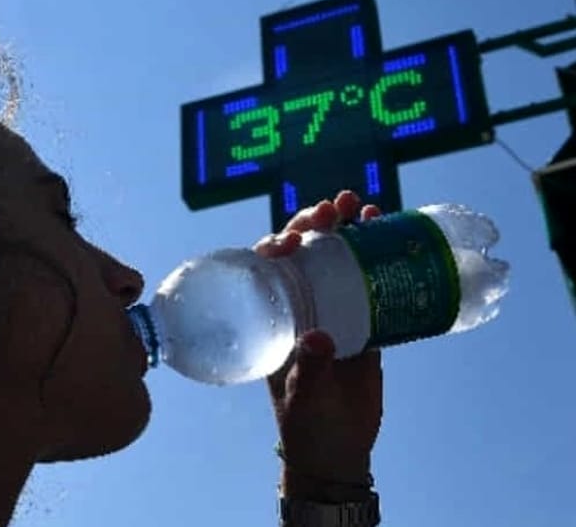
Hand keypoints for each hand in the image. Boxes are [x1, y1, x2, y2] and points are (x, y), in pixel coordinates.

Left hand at [254, 191, 382, 502]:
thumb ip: (310, 371)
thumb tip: (320, 338)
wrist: (338, 452)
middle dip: (316, 226)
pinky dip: (380, 260)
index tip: (294, 238)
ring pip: (338, 262)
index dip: (278, 245)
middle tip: (334, 207)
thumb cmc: (306, 426)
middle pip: (304, 255)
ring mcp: (333, 312)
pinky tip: (392, 236)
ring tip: (364, 207)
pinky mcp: (365, 325)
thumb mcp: (303, 399)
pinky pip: (372, 284)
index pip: (268, 270)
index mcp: (274, 319)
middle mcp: (300, 308)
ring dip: (349, 232)